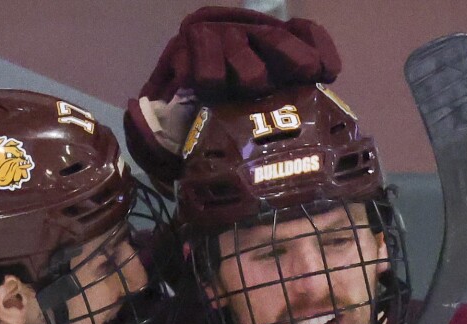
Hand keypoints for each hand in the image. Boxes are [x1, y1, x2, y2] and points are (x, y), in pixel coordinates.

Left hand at [125, 6, 340, 189]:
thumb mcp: (166, 148)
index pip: (200, 47)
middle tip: (260, 90)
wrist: (240, 147)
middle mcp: (229, 40)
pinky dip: (321, 48)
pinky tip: (328, 72)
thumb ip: (147, 140)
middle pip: (238, 41)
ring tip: (306, 77)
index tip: (215, 92)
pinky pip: (309, 32)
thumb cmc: (202, 147)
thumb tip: (138, 107)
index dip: (209, 69)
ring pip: (274, 35)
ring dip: (290, 56)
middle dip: (247, 69)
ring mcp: (262, 38)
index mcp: (194, 57)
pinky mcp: (294, 40)